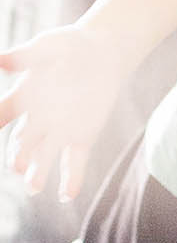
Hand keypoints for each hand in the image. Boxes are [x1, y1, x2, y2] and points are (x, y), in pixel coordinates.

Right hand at [0, 23, 127, 201]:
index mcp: (22, 97)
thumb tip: (0, 61)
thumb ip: (24, 57)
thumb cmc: (68, 46)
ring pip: (44, 156)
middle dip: (18, 155)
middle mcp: (37, 119)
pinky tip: (67, 195)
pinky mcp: (82, 137)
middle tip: (16, 166)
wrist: (101, 52)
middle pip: (22, 142)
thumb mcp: (45, 48)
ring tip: (33, 188)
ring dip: (38, 172)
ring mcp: (59, 130)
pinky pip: (75, 162)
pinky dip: (72, 178)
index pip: (1, 114)